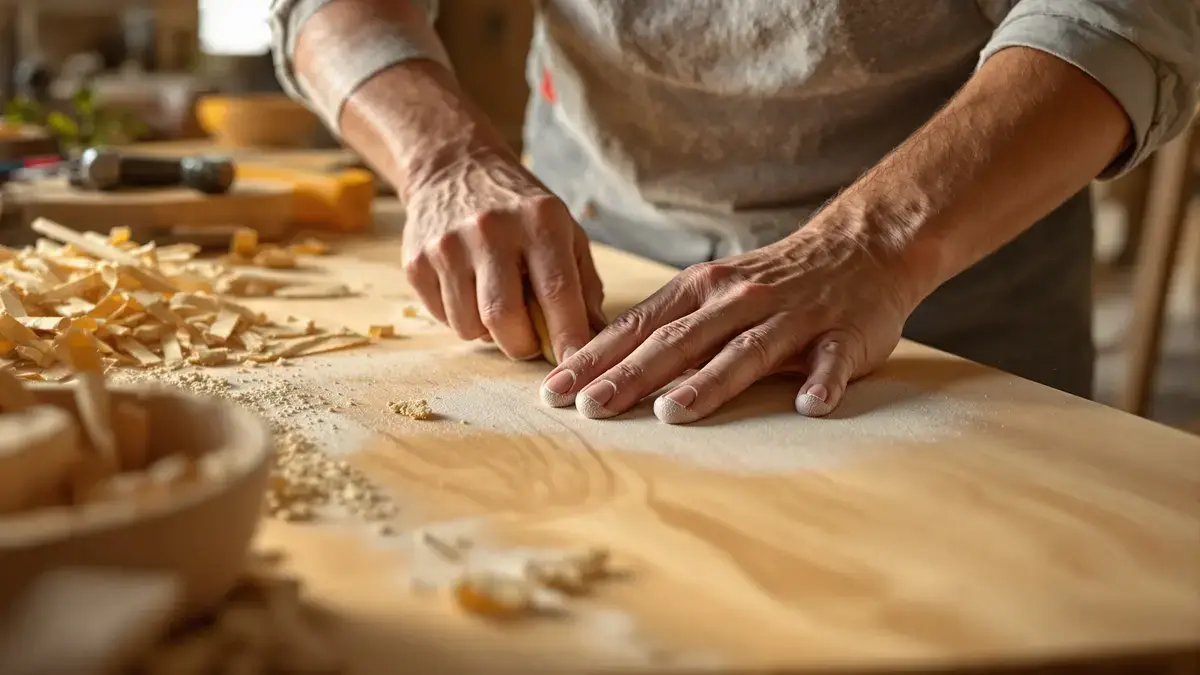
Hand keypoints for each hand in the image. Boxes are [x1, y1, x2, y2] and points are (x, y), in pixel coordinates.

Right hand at [403, 151, 604, 360]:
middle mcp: (490, 230)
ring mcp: (447, 246)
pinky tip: (469, 290)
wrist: (453, 167)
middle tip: (529, 339)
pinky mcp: (416, 261)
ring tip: (496, 303)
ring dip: (488, 332)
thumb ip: (583, 283)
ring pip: (469, 326)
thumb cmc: (519, 208)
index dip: (567, 336)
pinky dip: (461, 318)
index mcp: (538, 221)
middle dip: (521, 345)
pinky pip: (443, 318)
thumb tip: (594, 337)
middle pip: (504, 319)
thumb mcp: (563, 229)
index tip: (575, 363)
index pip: (556, 291)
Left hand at [538, 213, 924, 421]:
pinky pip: (831, 361)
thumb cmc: (771, 282)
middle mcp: (738, 300)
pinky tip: (808, 406)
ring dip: (709, 383)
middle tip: (592, 408)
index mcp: (700, 291)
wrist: (860, 248)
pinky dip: (821, 382)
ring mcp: (791, 317)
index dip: (595, 359)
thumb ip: (667, 326)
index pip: (638, 328)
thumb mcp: (711, 292)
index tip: (554, 391)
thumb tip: (602, 367)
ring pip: (744, 351)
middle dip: (631, 375)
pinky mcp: (842, 334)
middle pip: (678, 342)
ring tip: (673, 413)